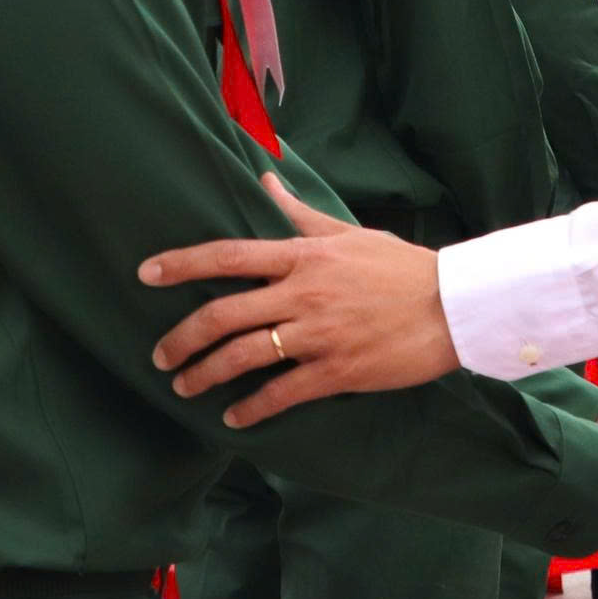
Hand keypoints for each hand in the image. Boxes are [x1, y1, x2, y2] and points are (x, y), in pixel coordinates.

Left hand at [141, 174, 456, 425]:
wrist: (451, 306)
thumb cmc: (401, 267)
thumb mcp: (349, 233)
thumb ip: (300, 214)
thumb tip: (264, 180)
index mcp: (304, 256)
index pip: (229, 256)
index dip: (181, 264)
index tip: (146, 274)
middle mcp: (303, 293)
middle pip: (223, 315)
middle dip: (182, 338)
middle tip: (159, 355)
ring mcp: (318, 334)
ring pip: (243, 357)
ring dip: (205, 375)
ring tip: (185, 387)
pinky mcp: (337, 371)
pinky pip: (281, 393)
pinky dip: (251, 409)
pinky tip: (234, 418)